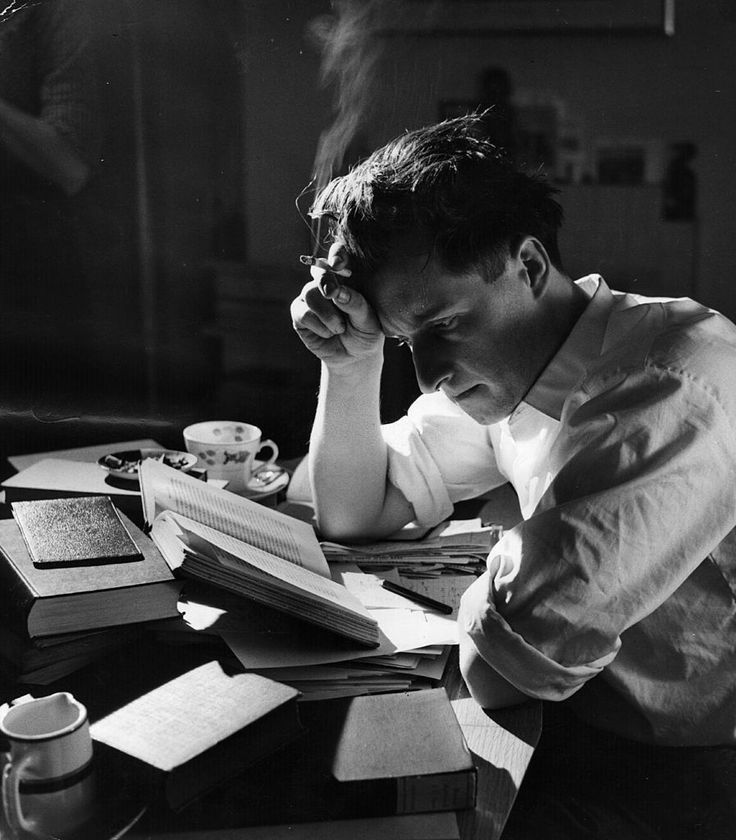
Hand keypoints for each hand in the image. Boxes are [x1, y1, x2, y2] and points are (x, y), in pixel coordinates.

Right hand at [290, 244, 383, 368]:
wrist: (354, 357)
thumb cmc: (365, 333)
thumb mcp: (369, 321)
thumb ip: (356, 304)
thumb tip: (339, 292)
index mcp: (346, 276)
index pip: (339, 255)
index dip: (336, 254)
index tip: (338, 263)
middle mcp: (326, 282)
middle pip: (319, 271)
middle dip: (325, 281)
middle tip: (331, 293)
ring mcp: (311, 296)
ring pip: (310, 293)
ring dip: (326, 314)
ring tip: (340, 328)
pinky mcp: (299, 312)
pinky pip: (303, 313)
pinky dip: (318, 325)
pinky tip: (329, 333)